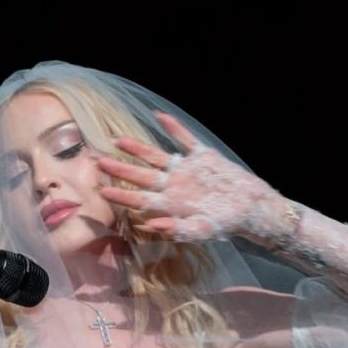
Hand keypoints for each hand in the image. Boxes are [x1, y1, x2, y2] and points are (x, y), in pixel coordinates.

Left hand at [96, 113, 290, 244]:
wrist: (250, 208)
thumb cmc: (225, 224)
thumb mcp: (200, 231)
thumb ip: (174, 230)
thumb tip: (148, 226)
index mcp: (170, 204)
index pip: (139, 200)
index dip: (120, 197)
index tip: (101, 192)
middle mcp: (173, 185)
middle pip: (141, 176)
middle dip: (119, 169)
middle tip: (97, 162)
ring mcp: (186, 170)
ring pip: (156, 156)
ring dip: (138, 148)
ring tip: (118, 139)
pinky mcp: (202, 156)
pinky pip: (185, 139)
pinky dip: (173, 127)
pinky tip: (159, 116)